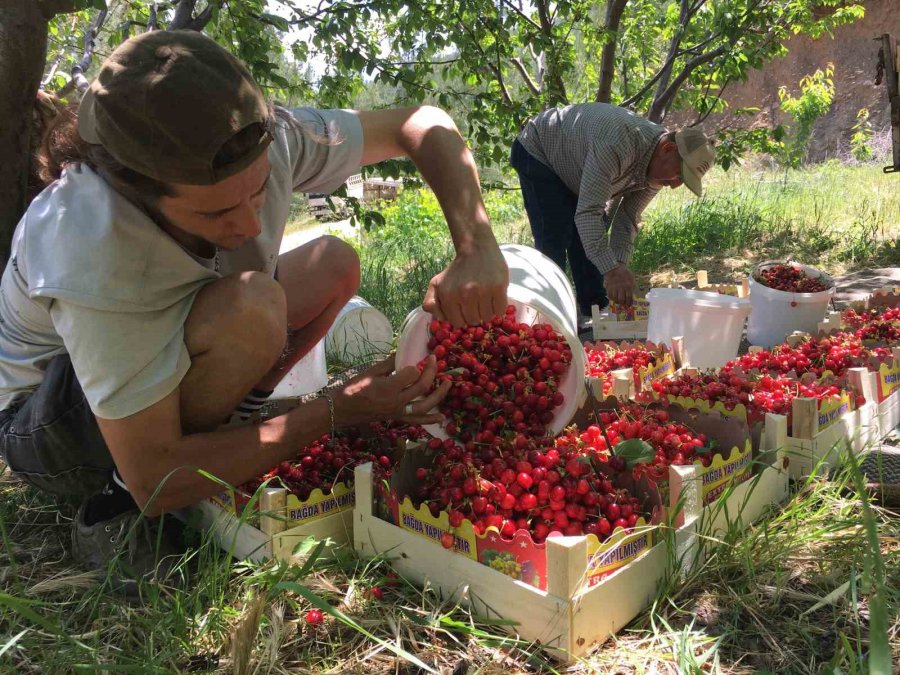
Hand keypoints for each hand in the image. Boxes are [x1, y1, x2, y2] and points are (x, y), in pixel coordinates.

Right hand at [332, 354, 450, 425]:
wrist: (342, 410)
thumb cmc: (353, 388)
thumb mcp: (370, 372)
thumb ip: (389, 363)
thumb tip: (404, 353)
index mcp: (388, 387)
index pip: (412, 374)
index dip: (417, 365)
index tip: (417, 358)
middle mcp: (396, 401)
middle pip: (422, 388)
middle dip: (432, 373)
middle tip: (436, 361)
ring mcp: (398, 412)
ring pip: (425, 406)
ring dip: (439, 395)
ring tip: (448, 383)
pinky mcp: (398, 419)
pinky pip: (417, 421)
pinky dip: (430, 420)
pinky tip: (442, 417)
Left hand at [423, 244, 507, 326]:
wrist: (476, 248)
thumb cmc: (456, 270)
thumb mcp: (436, 284)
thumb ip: (430, 302)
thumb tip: (440, 318)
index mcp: (448, 296)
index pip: (457, 323)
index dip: (462, 318)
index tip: (464, 309)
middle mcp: (465, 295)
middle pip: (473, 321)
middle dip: (474, 315)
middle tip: (475, 303)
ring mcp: (482, 292)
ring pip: (487, 318)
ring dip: (487, 312)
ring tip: (485, 300)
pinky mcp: (498, 288)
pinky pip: (500, 310)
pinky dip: (498, 308)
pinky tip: (494, 298)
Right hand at [604, 264, 634, 306]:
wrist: (614, 268)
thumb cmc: (625, 273)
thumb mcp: (632, 278)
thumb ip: (632, 286)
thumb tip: (632, 294)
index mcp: (628, 286)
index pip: (629, 297)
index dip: (629, 303)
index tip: (629, 305)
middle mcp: (621, 288)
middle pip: (621, 299)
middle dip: (622, 304)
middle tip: (623, 305)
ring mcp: (614, 288)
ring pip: (615, 299)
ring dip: (617, 302)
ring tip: (618, 302)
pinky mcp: (609, 287)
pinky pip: (610, 296)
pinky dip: (611, 298)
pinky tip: (613, 298)